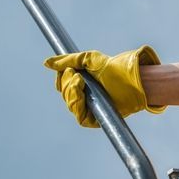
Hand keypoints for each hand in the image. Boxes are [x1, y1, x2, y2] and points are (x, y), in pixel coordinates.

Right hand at [44, 46, 163, 126]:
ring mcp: (91, 108)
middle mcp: (85, 98)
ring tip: (79, 80)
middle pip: (65, 94)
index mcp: (82, 85)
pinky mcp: (97, 119)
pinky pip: (80, 116)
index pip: (62, 86)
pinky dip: (76, 103)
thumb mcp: (89, 59)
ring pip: (70, 104)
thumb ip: (68, 61)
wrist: (132, 78)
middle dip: (67, 83)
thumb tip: (46, 63)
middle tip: (77, 74)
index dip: (62, 79)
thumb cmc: (114, 68)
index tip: (69, 70)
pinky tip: (80, 90)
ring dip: (70, 91)